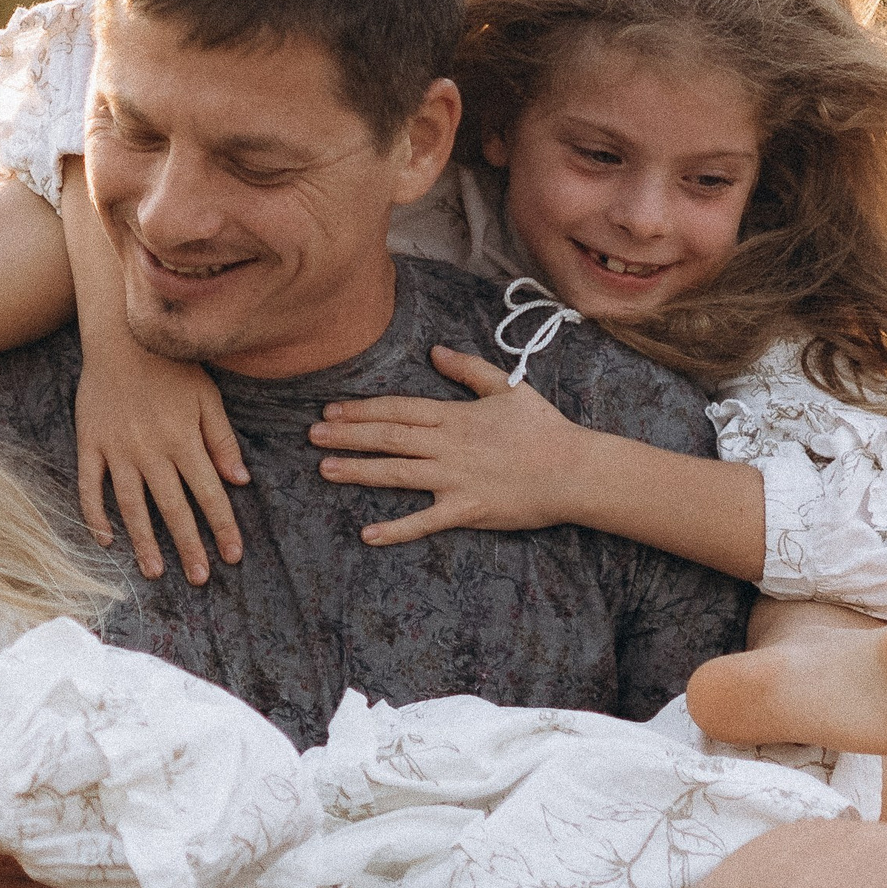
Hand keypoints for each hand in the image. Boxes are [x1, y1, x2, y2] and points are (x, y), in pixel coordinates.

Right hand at [76, 343, 249, 583]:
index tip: (232, 556)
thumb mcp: (207, 397)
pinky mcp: (91, 444)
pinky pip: (91, 487)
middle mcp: (151, 451)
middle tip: (200, 578)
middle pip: (173, 509)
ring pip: (132, 506)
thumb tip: (239, 481)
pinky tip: (106, 541)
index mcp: (184, 440)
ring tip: (155, 572)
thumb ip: (221, 440)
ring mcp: (117, 450)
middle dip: (189, 546)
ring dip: (144, 542)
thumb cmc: (172, 366)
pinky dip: (95, 515)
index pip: (210, 495)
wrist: (121, 336)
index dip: (223, 527)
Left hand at [307, 345, 589, 545]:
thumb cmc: (543, 429)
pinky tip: (367, 535)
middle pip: (389, 438)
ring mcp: (455, 479)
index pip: (398, 409)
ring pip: (397, 474)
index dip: (362, 409)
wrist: (574, 470)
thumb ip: (467, 369)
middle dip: (347, 436)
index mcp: (455, 416)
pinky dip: (396, 530)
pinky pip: (425, 522)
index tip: (332, 409)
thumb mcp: (507, 387)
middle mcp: (448, 446)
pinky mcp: (467, 510)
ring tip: (324, 470)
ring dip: (358, 471)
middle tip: (312, 435)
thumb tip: (434, 352)